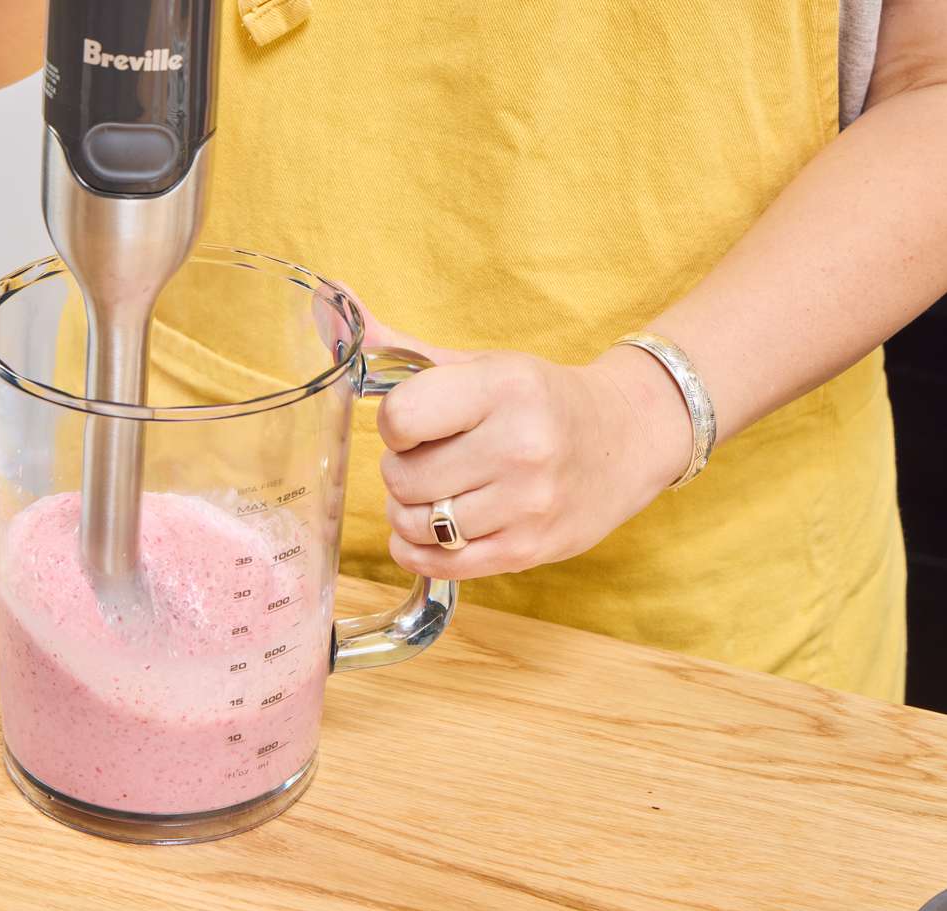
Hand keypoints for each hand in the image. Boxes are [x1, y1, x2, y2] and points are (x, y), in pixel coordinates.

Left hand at [367, 309, 693, 579]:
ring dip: (410, 511)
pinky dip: (419, 548)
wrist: (625, 440)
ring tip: (437, 491)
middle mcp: (519, 445)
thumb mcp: (478, 364)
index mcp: (503, 388)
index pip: (399, 418)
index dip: (394, 425)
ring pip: (415, 522)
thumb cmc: (537, 399)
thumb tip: (330, 303)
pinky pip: (438, 562)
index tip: (415, 423)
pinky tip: (434, 528)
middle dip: (402, 469)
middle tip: (430, 459)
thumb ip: (399, 350)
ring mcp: (527, 503)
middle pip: (401, 477)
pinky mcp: (527, 549)